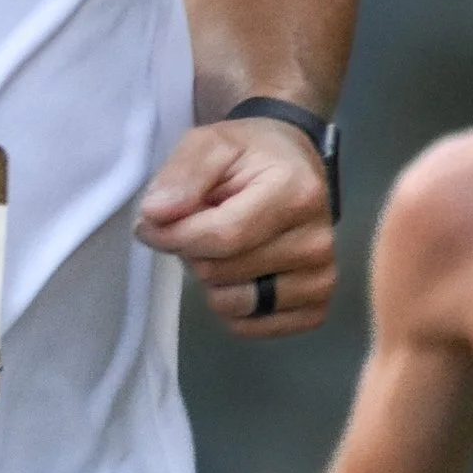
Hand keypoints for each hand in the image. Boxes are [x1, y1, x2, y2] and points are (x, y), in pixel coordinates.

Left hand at [137, 115, 336, 335]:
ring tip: (223, 246)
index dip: (173, 236)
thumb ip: (181, 175)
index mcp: (297, 193)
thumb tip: (155, 215)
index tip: (150, 223)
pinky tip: (239, 272)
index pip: (221, 236)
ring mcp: (321, 279)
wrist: (291, 165)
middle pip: (221, 272)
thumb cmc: (249, 155)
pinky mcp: (315, 308)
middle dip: (192, 252)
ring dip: (211, 280)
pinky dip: (230, 307)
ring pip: (232, 304)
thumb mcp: (209, 144)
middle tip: (201, 224)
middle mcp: (317, 242)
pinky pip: (249, 327)